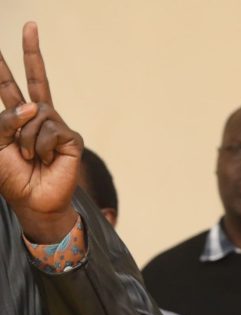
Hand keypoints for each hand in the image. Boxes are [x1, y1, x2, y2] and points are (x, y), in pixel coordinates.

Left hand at [0, 23, 82, 242]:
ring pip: (35, 114)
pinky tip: (45, 160)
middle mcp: (38, 117)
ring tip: (29, 158)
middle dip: (31, 51)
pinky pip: (50, 130)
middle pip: (35, 78)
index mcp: (17, 118)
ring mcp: (56, 126)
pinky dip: (41, 146)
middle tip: (30, 24)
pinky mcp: (70, 138)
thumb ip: (4, 122)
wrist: (33, 201)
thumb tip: (33, 107)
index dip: (3, 67)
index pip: (9, 86)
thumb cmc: (12, 176)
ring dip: (26, 139)